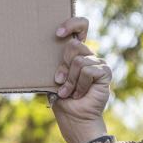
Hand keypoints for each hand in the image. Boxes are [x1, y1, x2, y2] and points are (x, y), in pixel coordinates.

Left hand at [51, 17, 110, 142]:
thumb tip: (37, 51)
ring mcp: (98, 63)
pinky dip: (79, 85)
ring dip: (69, 81)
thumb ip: (55, 64)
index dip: (71, 24)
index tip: (58, 34)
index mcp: (76, 53)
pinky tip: (79, 94)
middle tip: (60, 82)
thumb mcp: (54, 78)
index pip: (81, 26)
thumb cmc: (62, 99)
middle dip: (63, 66)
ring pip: (78, 61)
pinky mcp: (105, 72)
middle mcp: (89, 55)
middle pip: (73, 45)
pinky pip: (87, 71)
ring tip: (69, 92)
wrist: (74, 118)